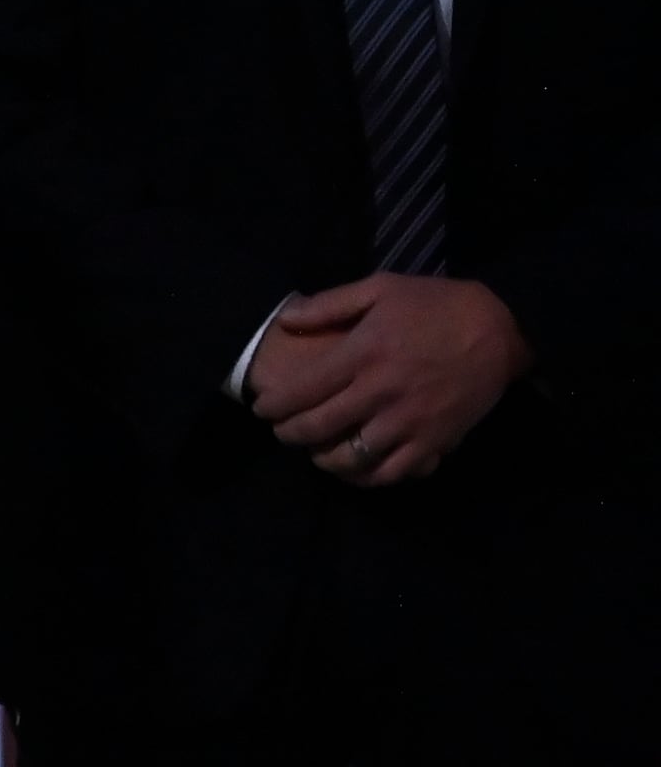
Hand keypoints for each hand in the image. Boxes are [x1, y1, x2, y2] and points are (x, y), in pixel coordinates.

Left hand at [247, 273, 529, 483]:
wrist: (504, 327)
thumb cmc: (436, 304)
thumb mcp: (381, 289)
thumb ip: (330, 305)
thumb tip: (285, 319)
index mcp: (362, 354)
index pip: (301, 392)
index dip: (273, 406)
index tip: (263, 408)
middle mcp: (380, 392)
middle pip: (318, 428)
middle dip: (289, 434)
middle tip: (282, 432)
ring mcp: (409, 420)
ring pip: (351, 457)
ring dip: (324, 460)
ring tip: (316, 453)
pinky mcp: (435, 439)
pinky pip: (393, 472)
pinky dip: (369, 477)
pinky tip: (357, 469)